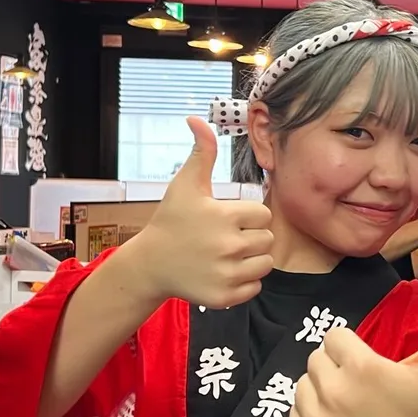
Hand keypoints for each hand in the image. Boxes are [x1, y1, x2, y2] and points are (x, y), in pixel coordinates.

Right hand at [129, 116, 273, 308]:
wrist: (150, 264)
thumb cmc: (171, 221)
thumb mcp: (185, 184)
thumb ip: (201, 152)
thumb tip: (198, 119)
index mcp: (225, 217)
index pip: (263, 215)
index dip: (248, 216)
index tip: (228, 219)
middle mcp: (229, 247)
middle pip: (267, 240)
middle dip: (251, 238)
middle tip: (225, 238)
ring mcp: (227, 274)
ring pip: (265, 264)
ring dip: (251, 260)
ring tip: (226, 255)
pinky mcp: (225, 297)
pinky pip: (255, 288)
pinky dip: (244, 283)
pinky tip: (223, 272)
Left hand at [290, 317, 417, 416]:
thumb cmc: (417, 415)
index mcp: (361, 368)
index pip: (335, 337)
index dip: (351, 348)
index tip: (367, 366)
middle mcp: (333, 392)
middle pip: (316, 359)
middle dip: (335, 367)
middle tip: (358, 387)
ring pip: (302, 386)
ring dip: (320, 391)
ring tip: (347, 406)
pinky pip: (294, 415)